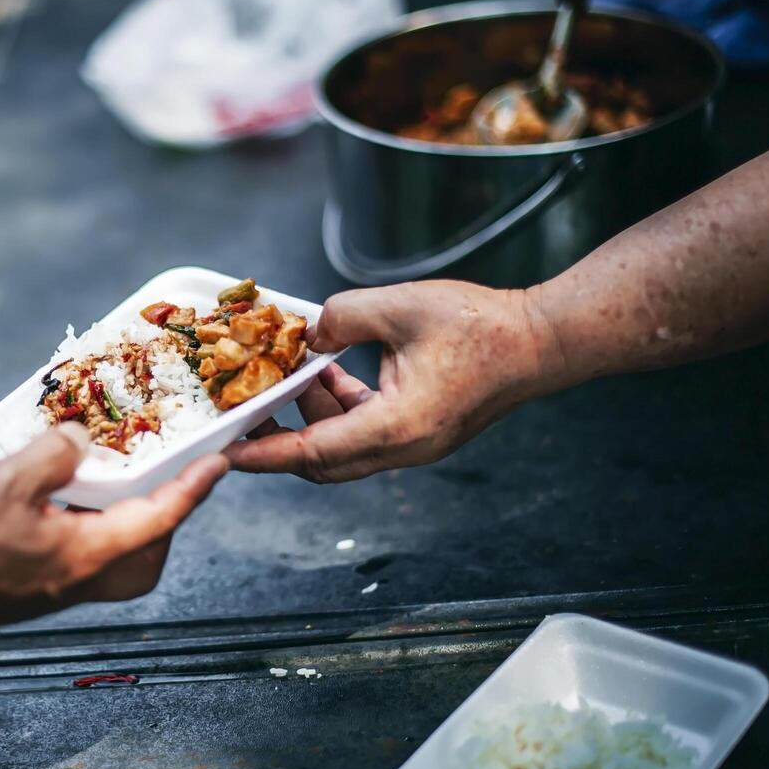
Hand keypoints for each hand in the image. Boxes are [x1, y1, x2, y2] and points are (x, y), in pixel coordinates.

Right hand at [0, 424, 226, 649]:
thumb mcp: (9, 481)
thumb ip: (56, 454)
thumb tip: (80, 441)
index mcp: (88, 558)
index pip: (160, 519)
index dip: (193, 488)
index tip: (219, 463)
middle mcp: (77, 579)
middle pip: (145, 554)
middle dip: (162, 516)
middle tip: (162, 476)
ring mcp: (51, 586)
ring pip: (109, 557)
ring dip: (118, 519)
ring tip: (107, 476)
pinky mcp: (25, 583)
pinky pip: (73, 553)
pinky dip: (80, 522)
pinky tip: (55, 490)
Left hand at [224, 281, 555, 483]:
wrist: (541, 342)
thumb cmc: (481, 325)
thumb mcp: (398, 307)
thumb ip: (342, 317)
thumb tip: (308, 332)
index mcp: (395, 427)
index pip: (312, 452)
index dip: (265, 453)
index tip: (227, 452)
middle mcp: (403, 448)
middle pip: (322, 461)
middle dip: (280, 437)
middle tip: (247, 410)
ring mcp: (414, 445)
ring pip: (343, 448)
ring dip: (314, 415)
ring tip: (298, 371)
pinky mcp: (421, 433)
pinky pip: (366, 433)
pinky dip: (341, 409)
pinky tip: (332, 370)